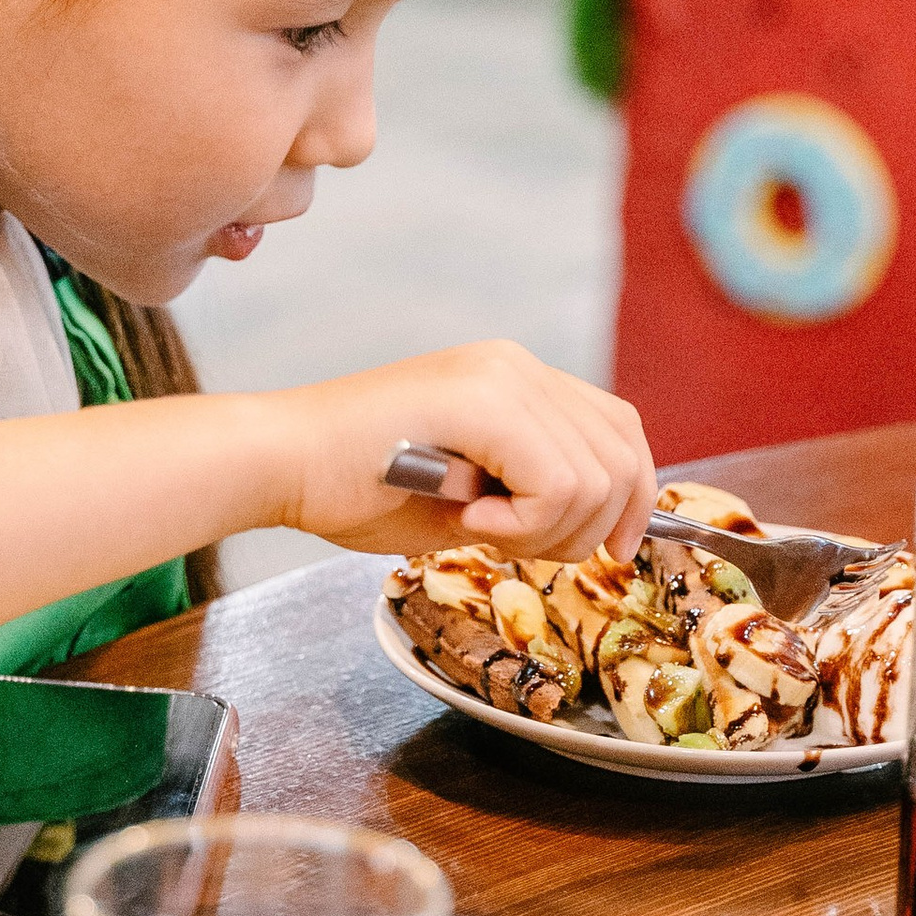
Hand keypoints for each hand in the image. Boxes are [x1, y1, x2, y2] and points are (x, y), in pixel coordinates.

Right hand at [272, 342, 656, 565]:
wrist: (280, 462)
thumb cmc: (352, 487)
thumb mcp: (468, 495)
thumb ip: (532, 496)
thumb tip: (600, 529)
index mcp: (516, 380)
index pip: (619, 431)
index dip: (635, 498)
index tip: (613, 550)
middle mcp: (518, 366)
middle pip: (622, 457)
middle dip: (586, 529)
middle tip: (510, 541)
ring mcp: (503, 377)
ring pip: (595, 480)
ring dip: (543, 531)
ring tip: (476, 526)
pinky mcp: (484, 402)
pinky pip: (558, 485)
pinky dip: (521, 524)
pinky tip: (464, 518)